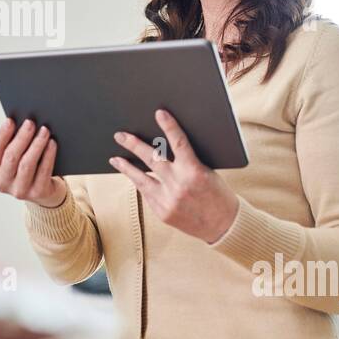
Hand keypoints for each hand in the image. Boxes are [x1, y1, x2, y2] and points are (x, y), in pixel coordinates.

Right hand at [0, 118, 67, 206]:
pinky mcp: (36, 193)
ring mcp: (19, 191)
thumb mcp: (15, 155)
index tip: (11, 120)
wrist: (43, 189)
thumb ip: (14, 142)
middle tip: (30, 122)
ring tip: (44, 131)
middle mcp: (2, 182)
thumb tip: (23, 123)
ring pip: (27, 164)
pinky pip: (43, 171)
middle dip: (21, 137)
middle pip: (11, 157)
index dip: (2, 135)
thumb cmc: (26, 165)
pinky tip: (52, 143)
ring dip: (36, 144)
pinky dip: (48, 155)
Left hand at [110, 109, 239, 243]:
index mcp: (194, 171)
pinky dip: (140, 183)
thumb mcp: (208, 172)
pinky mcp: (162, 212)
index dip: (169, 126)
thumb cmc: (217, 194)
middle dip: (134, 145)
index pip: (179, 143)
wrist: (224, 226)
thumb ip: (188, 161)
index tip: (160, 113)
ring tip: (115, 158)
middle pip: (152, 159)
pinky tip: (132, 177)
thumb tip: (166, 144)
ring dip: (126, 167)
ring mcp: (168, 200)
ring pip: (141, 179)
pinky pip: (146, 194)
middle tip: (120, 135)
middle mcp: (179, 185)